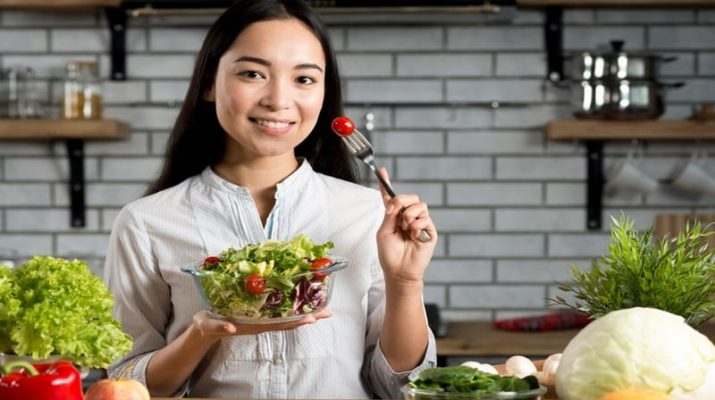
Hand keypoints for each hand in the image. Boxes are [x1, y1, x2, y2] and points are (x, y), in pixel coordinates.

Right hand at [191, 309, 331, 342]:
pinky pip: (280, 310)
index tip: (312, 319)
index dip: (295, 322)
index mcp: (253, 325)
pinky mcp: (259, 313)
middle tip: (328, 312)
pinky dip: (293, 306)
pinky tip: (303, 301)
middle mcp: (261, 322)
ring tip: (324, 307)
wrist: (205, 328)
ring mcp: (262, 318)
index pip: (278, 324)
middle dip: (309, 317)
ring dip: (306, 312)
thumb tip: (230, 327)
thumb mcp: (210, 324)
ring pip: (288, 316)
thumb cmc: (208, 325)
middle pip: (289, 321)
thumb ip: (219, 326)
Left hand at [376, 168, 436, 286]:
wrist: (399, 271)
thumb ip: (389, 214)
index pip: (391, 198)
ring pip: (420, 205)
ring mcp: (419, 224)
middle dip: (401, 200)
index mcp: (394, 217)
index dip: (386, 184)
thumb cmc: (389, 254)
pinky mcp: (429, 232)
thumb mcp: (383, 232)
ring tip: (406, 228)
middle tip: (393, 212)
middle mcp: (407, 218)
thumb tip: (395, 202)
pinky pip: (425, 219)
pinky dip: (417, 226)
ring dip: (409, 215)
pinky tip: (413, 236)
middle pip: (409, 197)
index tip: (382, 171)